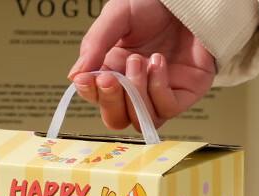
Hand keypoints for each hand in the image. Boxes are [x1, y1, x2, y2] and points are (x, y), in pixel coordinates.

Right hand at [68, 0, 215, 130]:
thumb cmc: (156, 3)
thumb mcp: (118, 16)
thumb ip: (96, 44)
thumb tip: (74, 77)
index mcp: (115, 70)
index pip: (97, 98)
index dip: (90, 93)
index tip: (87, 79)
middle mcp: (136, 88)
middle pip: (116, 119)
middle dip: (111, 101)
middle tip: (110, 77)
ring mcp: (160, 95)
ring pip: (140, 121)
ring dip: (135, 94)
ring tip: (138, 60)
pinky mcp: (183, 96)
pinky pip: (165, 110)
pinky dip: (158, 89)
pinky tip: (158, 62)